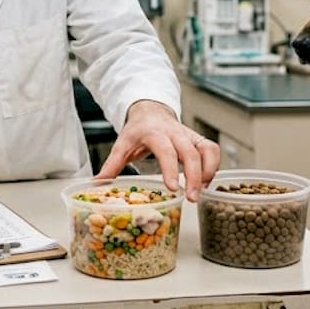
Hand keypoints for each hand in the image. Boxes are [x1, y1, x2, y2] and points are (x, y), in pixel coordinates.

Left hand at [97, 100, 219, 199]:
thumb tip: (96, 184)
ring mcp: (189, 135)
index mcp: (154, 133)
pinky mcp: (198, 139)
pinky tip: (205, 183)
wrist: (151, 110)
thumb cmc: (137, 130)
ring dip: (207, 171)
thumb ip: (112, 165)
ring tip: (200, 191)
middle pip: (191, 152)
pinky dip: (213, 167)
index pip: (166, 151)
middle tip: (191, 198)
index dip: (170, 169)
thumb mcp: (122, 145)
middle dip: (194, 176)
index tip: (173, 188)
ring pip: (207, 150)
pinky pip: (212, 151)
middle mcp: (175, 132)